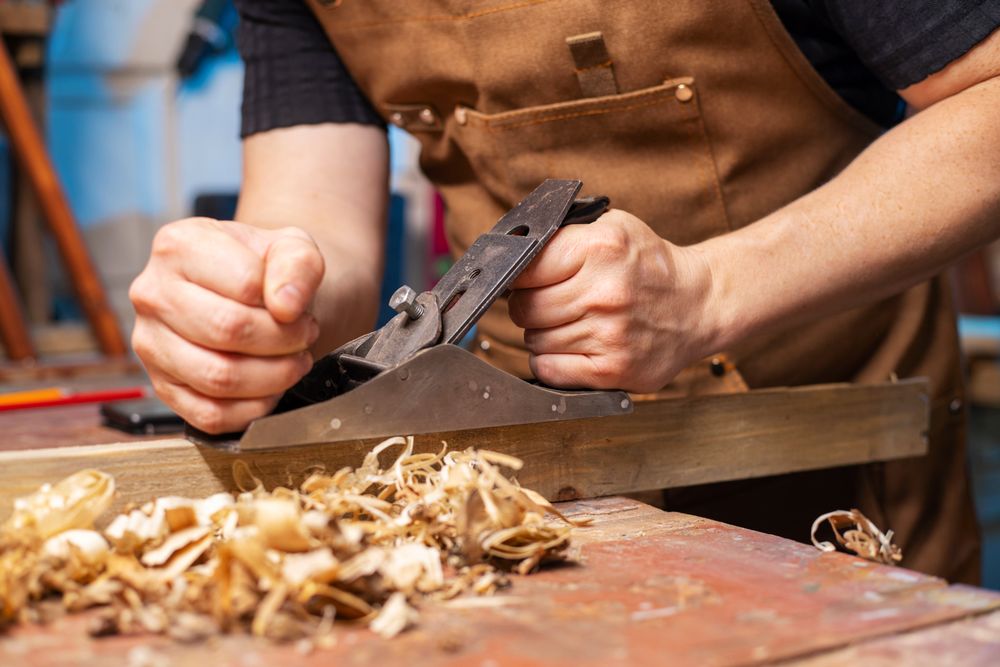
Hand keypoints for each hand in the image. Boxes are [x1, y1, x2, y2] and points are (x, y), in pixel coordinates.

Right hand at [129, 218, 323, 433]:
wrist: (256, 296)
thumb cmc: (268, 270)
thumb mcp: (293, 247)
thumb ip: (297, 264)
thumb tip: (286, 307)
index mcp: (178, 245)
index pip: (243, 285)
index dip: (286, 306)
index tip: (301, 311)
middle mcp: (152, 293)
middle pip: (227, 330)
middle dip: (282, 341)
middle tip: (304, 338)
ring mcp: (150, 344)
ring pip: (218, 376)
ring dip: (273, 377)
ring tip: (293, 361)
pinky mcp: (162, 387)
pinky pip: (209, 414)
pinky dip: (252, 409)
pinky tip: (270, 388)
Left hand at [508, 209, 716, 391]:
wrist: (699, 304)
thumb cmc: (648, 266)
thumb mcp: (613, 228)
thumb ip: (563, 235)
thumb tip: (510, 251)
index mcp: (601, 249)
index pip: (524, 268)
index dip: (519, 276)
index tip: (526, 280)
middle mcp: (604, 293)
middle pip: (524, 308)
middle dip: (530, 306)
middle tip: (551, 302)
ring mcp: (609, 335)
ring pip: (534, 340)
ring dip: (543, 334)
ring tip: (572, 322)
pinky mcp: (612, 371)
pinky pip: (549, 370)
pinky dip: (550, 362)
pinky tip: (570, 347)